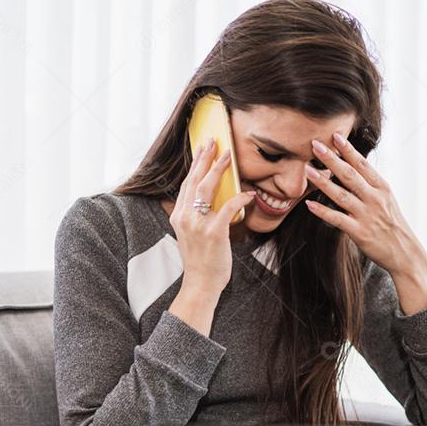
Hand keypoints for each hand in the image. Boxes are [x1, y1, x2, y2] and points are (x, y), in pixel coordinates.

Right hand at [170, 137, 255, 296]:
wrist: (200, 284)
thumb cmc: (200, 261)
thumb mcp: (190, 235)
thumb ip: (195, 216)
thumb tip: (208, 201)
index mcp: (178, 216)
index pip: (187, 184)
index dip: (195, 164)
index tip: (202, 149)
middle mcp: (185, 217)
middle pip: (195, 180)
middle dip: (205, 158)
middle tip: (214, 141)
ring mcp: (198, 224)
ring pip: (207, 188)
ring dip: (218, 169)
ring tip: (228, 155)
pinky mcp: (213, 232)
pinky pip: (228, 207)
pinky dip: (239, 198)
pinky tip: (248, 193)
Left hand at [304, 132, 426, 279]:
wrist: (405, 252)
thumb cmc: (393, 225)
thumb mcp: (387, 200)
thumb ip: (370, 185)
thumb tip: (354, 167)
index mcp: (382, 188)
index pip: (363, 164)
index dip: (348, 150)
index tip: (335, 136)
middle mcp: (374, 199)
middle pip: (350, 175)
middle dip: (331, 159)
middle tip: (316, 145)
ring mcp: (366, 215)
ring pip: (341, 195)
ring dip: (323, 182)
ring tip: (308, 170)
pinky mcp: (359, 232)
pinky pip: (337, 219)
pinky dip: (323, 212)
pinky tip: (309, 205)